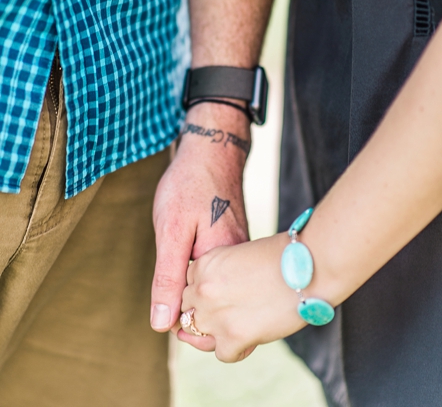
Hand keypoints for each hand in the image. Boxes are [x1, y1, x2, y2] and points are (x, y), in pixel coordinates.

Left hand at [150, 103, 251, 332]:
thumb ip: (167, 279)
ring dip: (200, 289)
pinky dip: (209, 275)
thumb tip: (162, 324)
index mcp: (225, 263)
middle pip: (216, 305)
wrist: (214, 151)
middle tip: (174, 271)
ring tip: (184, 262)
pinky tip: (197, 258)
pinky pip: (225, 274)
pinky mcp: (240, 246)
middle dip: (193, 305)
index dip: (181, 317)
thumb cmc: (188, 186)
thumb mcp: (169, 232)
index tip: (168, 301)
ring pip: (220, 289)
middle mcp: (241, 262)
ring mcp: (244, 253)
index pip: (204, 313)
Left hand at [177, 233, 304, 361]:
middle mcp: (203, 289)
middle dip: (208, 314)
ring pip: (199, 336)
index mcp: (205, 263)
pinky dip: (239, 349)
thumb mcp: (244, 253)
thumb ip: (224, 273)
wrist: (312, 265)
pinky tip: (254, 337)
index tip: (224, 294)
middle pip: (189, 312)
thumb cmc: (287, 256)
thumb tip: (219, 295)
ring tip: (243, 324)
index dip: (205, 292)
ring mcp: (216, 316)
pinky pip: (224, 354)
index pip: (189, 285)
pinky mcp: (233, 338)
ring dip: (218, 333)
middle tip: (235, 311)